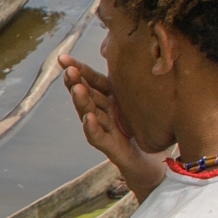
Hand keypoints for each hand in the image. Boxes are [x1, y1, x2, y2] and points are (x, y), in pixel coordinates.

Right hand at [59, 53, 164, 196]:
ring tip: (76, 89)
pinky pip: (99, 138)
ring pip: (90, 114)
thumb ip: (134, 81)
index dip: (78, 69)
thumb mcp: (143, 101)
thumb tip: (123, 54)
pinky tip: (88, 119)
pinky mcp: (112, 149)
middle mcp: (106, 113)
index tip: (62, 58)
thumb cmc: (148, 131)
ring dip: (82, 102)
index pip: (92, 81)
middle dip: (76, 82)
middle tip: (67, 70)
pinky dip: (92, 129)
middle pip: (87, 96)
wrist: (155, 164)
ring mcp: (107, 130)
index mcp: (113, 99)